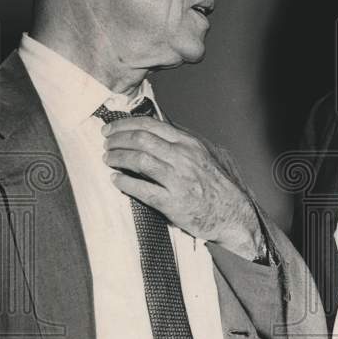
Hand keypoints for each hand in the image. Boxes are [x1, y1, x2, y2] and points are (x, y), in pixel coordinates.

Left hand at [102, 116, 265, 260]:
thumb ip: (180, 142)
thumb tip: (154, 129)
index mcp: (188, 144)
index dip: (124, 125)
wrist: (232, 213)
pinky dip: (125, 183)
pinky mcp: (173, 203)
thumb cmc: (215, 185)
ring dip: (118, 158)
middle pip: (140, 140)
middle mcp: (183, 158)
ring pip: (139, 160)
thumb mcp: (202, 154)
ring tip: (108, 159)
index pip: (150, 125)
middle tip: (106, 144)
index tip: (111, 129)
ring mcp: (178, 180)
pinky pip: (143, 189)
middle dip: (116, 140)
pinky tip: (116, 180)